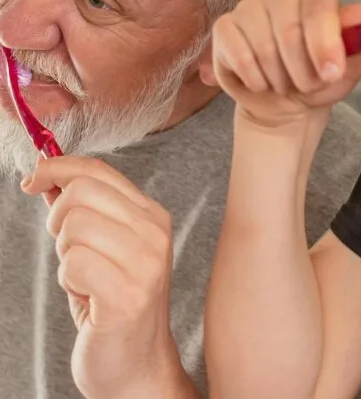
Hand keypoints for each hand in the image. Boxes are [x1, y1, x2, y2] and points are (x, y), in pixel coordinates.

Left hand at [21, 156, 192, 398]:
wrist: (137, 368)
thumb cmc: (114, 307)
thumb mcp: (101, 248)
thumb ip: (81, 210)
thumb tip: (46, 175)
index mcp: (151, 215)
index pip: (98, 170)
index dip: (58, 167)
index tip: (33, 179)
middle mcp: (154, 232)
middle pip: (81, 191)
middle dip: (57, 218)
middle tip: (67, 249)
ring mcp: (145, 262)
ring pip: (74, 225)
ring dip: (65, 255)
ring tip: (84, 278)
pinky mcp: (128, 294)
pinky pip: (73, 263)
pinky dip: (69, 281)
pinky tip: (88, 298)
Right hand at [203, 0, 360, 127]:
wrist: (285, 103)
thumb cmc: (317, 79)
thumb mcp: (346, 69)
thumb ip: (357, 42)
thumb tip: (360, 14)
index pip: (318, 7)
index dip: (324, 42)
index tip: (331, 73)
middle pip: (289, 30)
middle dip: (301, 71)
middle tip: (307, 86)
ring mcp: (249, 7)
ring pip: (263, 47)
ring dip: (278, 78)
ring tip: (284, 84)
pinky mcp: (224, 27)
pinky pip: (239, 55)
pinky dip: (254, 79)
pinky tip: (261, 83)